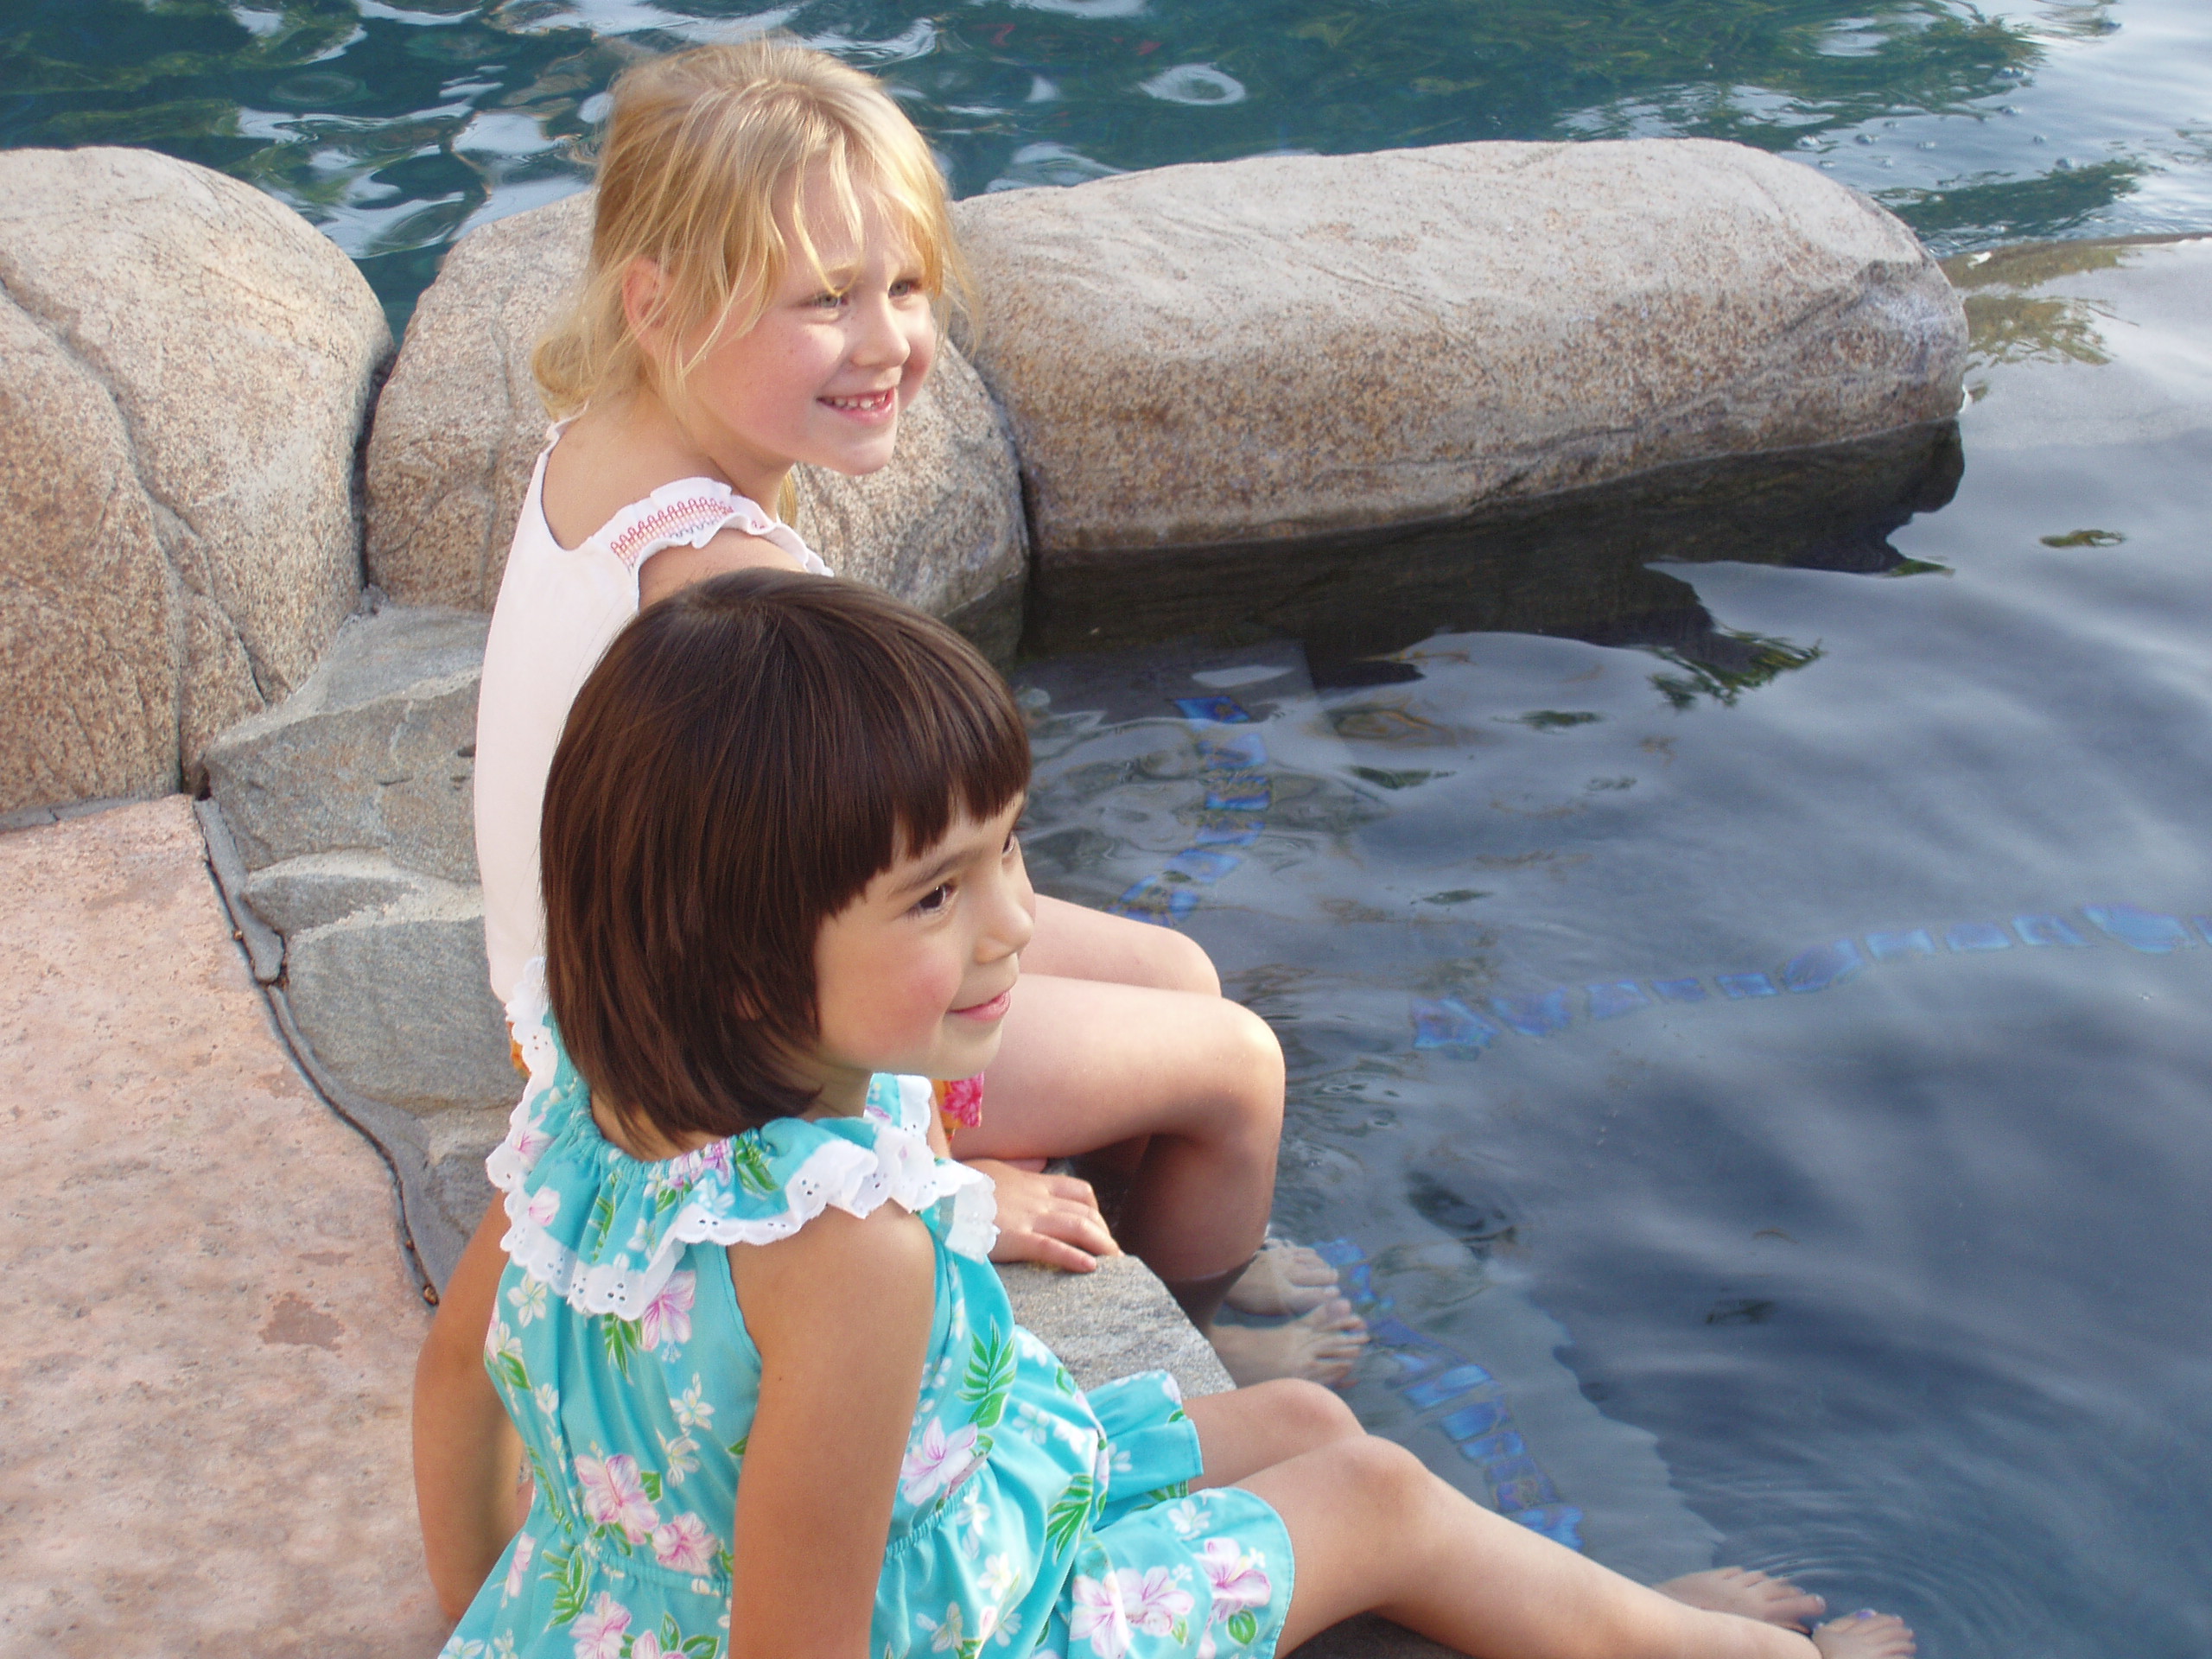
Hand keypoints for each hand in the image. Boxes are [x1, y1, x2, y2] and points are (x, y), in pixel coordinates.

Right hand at [967, 1159, 1122, 1272]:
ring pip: (1078, 1227)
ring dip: (1101, 1245)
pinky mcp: (1016, 1238)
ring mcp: (1028, 1217)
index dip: (1096, 1210)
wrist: (939, 1194)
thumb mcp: (993, 1167)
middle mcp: (1037, 1198)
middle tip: (1113, 1253)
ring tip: (1115, 1262)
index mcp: (1033, 1182)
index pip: (1079, 1191)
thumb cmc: (960, 1183)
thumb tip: (1039, 1163)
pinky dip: (1074, 1257)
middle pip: (1085, 1211)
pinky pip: (1052, 1247)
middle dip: (1104, 1232)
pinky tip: (1090, 1268)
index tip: (1099, 1227)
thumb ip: (1018, 1168)